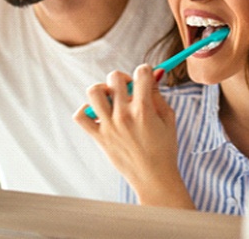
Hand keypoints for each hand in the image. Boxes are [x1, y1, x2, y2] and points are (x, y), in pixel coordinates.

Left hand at [74, 65, 194, 208]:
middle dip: (124, 77)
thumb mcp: (168, 117)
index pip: (141, 72)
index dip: (146, 70)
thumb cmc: (165, 148)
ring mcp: (108, 126)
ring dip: (103, 89)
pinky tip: (99, 112)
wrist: (154, 178)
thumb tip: (153, 74)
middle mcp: (123, 115)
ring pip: (94, 92)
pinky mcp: (99, 137)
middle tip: (129, 89)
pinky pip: (80, 116)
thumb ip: (158, 94)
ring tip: (112, 98)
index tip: (146, 76)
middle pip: (115, 77)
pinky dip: (86, 109)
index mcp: (143, 109)